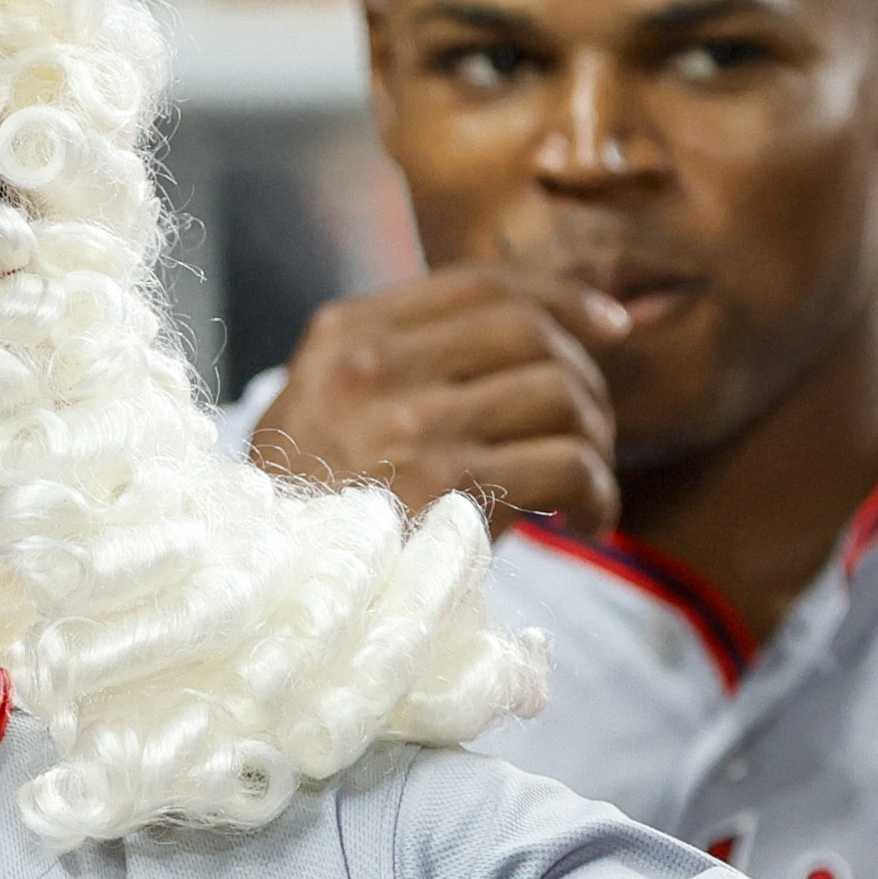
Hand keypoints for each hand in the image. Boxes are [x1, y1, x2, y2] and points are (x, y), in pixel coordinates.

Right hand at [246, 264, 628, 535]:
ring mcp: (410, 422)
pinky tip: (585, 522)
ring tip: (588, 481)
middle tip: (594, 429)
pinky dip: (597, 492)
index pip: (479, 286)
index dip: (559, 297)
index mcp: (345, 334)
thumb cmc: (306, 511)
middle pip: (528, 331)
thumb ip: (394, 364)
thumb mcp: (319, 407)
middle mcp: (374, 365)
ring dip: (595, 438)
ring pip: (558, 392)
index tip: (607, 324)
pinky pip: (566, 465)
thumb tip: (529, 334)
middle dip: (585, 375)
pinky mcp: (447, 486)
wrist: (269, 593)